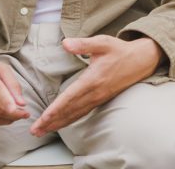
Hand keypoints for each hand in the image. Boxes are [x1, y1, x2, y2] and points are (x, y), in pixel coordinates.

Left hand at [30, 36, 162, 136]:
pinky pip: (81, 113)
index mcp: (93, 79)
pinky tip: (59, 124)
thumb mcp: (102, 42)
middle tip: (34, 131)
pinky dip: (68, 120)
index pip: (71, 96)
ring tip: (41, 131)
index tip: (44, 117)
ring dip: (57, 124)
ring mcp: (98, 99)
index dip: (57, 108)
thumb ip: (83, 44)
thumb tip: (65, 43)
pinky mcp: (100, 100)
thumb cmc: (119, 50)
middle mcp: (94, 93)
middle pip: (69, 111)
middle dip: (51, 122)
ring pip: (75, 115)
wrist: (140, 61)